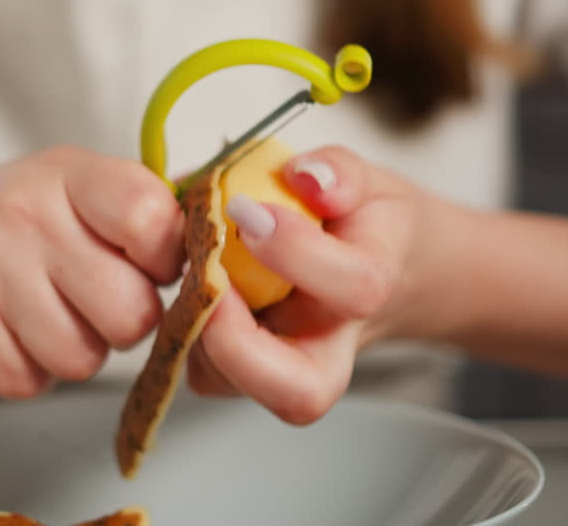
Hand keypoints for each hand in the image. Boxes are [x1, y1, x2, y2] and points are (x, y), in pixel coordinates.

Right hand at [0, 147, 185, 398]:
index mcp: (67, 173)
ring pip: (83, 358)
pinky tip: (2, 334)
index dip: (166, 260)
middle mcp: (26, 214)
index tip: (147, 266)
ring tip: (39, 316)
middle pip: (131, 311)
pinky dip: (23, 371)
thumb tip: (210, 258)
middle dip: (120, 323)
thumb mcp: (60, 189)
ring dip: (70, 351)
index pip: (152, 217)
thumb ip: (131, 214)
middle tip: (89, 303)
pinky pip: (29, 381)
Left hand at [186, 145, 432, 423]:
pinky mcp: (244, 372)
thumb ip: (339, 173)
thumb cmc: (366, 224)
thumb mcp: (367, 181)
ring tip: (189, 267)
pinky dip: (183, 328)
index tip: (246, 208)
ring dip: (195, 329)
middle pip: (301, 393)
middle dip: (237, 344)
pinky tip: (190, 282)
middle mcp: (331, 346)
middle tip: (206, 280)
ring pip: (233, 386)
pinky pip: (204, 370)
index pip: (354, 287)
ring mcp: (286, 369)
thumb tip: (304, 177)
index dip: (296, 251)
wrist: (383, 269)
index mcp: (374, 286)